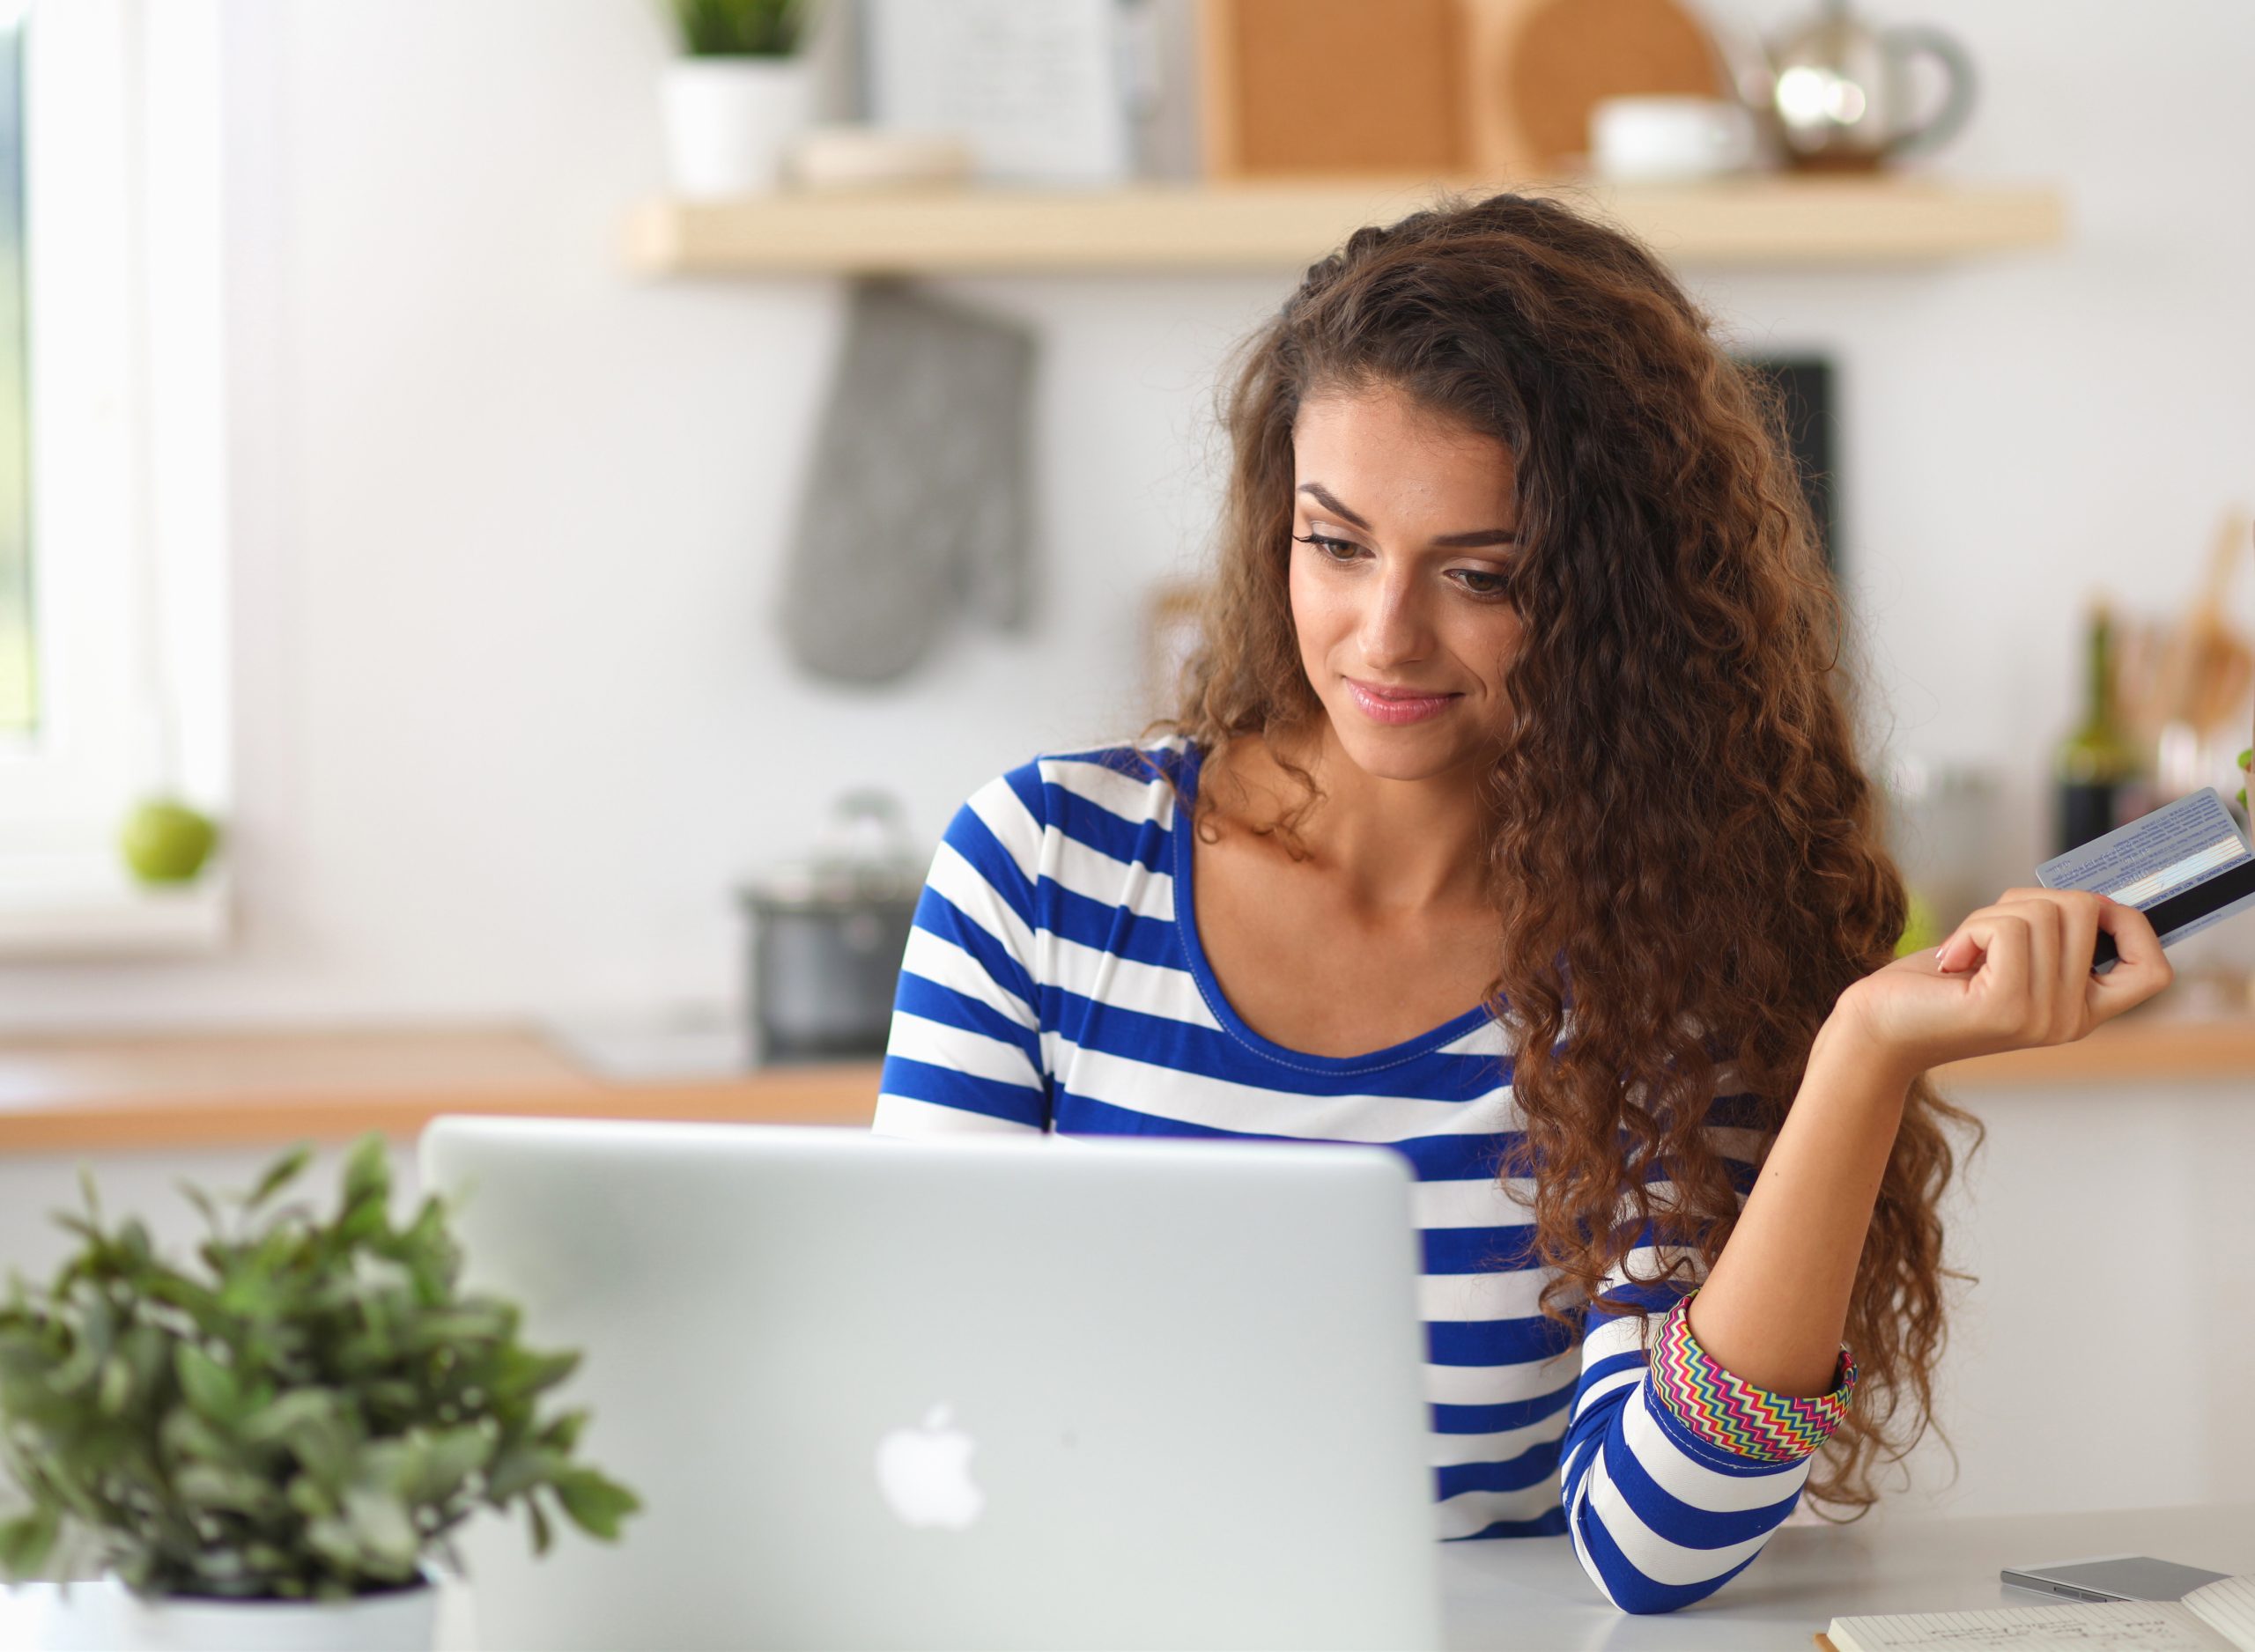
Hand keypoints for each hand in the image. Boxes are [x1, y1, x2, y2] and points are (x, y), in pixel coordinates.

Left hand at [1832, 887, 2173, 1084]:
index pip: (2154, 970)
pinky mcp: (2005, 1007)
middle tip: (1986, 933)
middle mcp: (2072, 1020)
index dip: (2130, 923)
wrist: (1878, 1028)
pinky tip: (1952, 960)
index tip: (2082, 909)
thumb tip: (2087, 891)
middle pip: (2085, 910)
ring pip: (2044, 912)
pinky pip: (2008, 928)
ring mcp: (2042, 1017)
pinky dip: (1972, 927)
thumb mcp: (2009, 955)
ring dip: (1991, 914)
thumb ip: (2052, 933)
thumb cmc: (1937, 985)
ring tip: (1965, 951)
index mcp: (2083, 1010)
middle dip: (2027, 899)